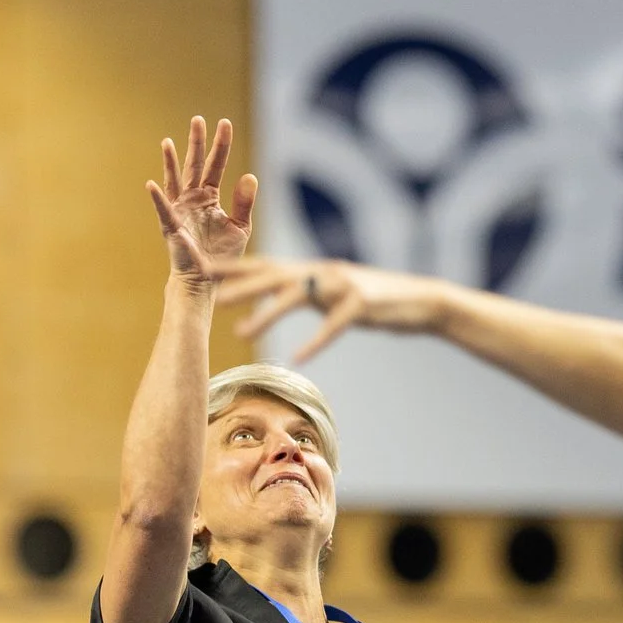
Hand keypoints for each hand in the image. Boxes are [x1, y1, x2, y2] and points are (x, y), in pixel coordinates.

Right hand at [147, 116, 256, 283]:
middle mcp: (192, 198)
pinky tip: (151, 185)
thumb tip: (250, 175)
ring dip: (171, 161)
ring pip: (175, 180)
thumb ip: (244, 202)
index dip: (220, 145)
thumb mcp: (240, 226)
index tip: (225, 123)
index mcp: (209, 197)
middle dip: (196, 142)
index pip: (216, 165)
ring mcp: (179, 209)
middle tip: (199, 119)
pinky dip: (158, 198)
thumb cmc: (221, 253)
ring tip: (167, 141)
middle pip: (195, 165)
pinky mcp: (171, 226)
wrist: (206, 278)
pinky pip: (163, 210)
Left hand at [209, 256, 454, 361]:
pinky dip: (315, 342)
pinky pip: (333, 326)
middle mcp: (322, 272)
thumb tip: (277, 297)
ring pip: (295, 297)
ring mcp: (342, 286)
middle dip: (237, 282)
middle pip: (271, 275)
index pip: (264, 265)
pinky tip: (298, 357)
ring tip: (240, 331)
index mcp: (312, 270)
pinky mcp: (362, 305)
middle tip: (205, 291)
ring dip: (265, 314)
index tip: (200, 268)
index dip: (232, 266)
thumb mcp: (335, 294)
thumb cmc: (377, 301)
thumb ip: (307, 292)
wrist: (422, 301)